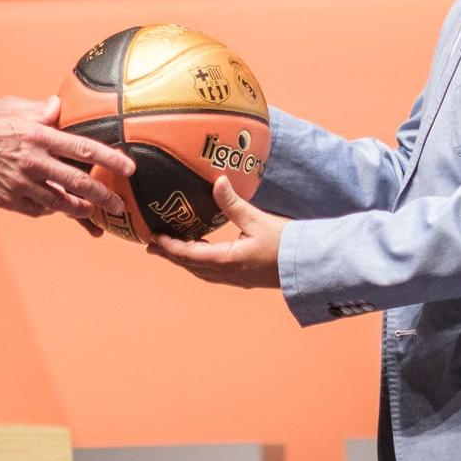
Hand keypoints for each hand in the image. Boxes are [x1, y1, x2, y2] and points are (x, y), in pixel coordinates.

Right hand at [0, 95, 133, 219]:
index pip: (82, 148)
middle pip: (78, 183)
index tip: (129, 167)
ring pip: (59, 203)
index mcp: (37, 135)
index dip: (109, 158)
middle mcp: (33, 161)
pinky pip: (36, 210)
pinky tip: (55, 207)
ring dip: (79, 209)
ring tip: (92, 212)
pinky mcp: (7, 200)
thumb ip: (39, 110)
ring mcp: (20, 184)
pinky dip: (48, 209)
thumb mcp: (11, 108)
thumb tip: (58, 106)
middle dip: (103, 196)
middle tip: (118, 203)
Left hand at [149, 176, 283, 288]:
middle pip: (190, 265)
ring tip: (171, 249)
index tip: (153, 236)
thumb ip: (233, 203)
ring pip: (201, 271)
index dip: (169, 246)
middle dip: (170, 255)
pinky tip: (201, 254)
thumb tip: (217, 181)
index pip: (188, 254)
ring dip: (184, 260)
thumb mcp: (257, 219)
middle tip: (152, 245)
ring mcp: (236, 279)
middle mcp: (227, 273)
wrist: (309, 265)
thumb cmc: (285, 243)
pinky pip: (213, 273)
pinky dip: (199, 263)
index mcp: (226, 260)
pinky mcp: (244, 278)